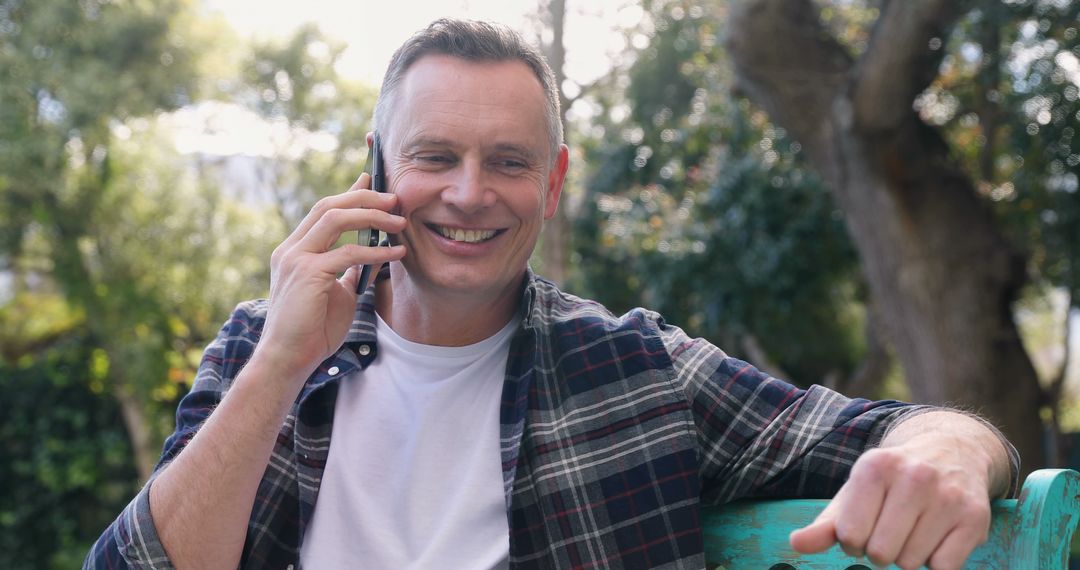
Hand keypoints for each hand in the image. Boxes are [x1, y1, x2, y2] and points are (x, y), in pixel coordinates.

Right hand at [255, 173, 405, 380]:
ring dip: (371, 216)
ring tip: (399, 222)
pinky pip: (347, 253)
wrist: (289, 359)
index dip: (350, 193)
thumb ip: (347, 271)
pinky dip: (375, 252)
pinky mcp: (307, 274)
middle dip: (364, 197)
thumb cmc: (312, 330)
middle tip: (395, 199)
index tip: (373, 180)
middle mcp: (291, 249)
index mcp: (295, 250)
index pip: (323, 210)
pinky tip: (397, 254)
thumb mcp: (335, 292)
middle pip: (329, 205)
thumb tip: (370, 256)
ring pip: (335, 219)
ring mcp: (296, 259)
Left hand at [790, 425, 998, 568]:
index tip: (863, 526)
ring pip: (911, 563)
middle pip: (881, 553)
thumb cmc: (892, 481)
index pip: (850, 536)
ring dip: (908, 555)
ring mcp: (947, 496)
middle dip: (880, 552)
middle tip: (890, 530)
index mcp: (875, 467)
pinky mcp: (975, 517)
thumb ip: (825, 524)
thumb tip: (796, 544)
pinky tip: (937, 535)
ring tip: (915, 528)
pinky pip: (943, 568)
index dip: (853, 541)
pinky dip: (936, 562)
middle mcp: (913, 476)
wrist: (951, 451)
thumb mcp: (855, 493)